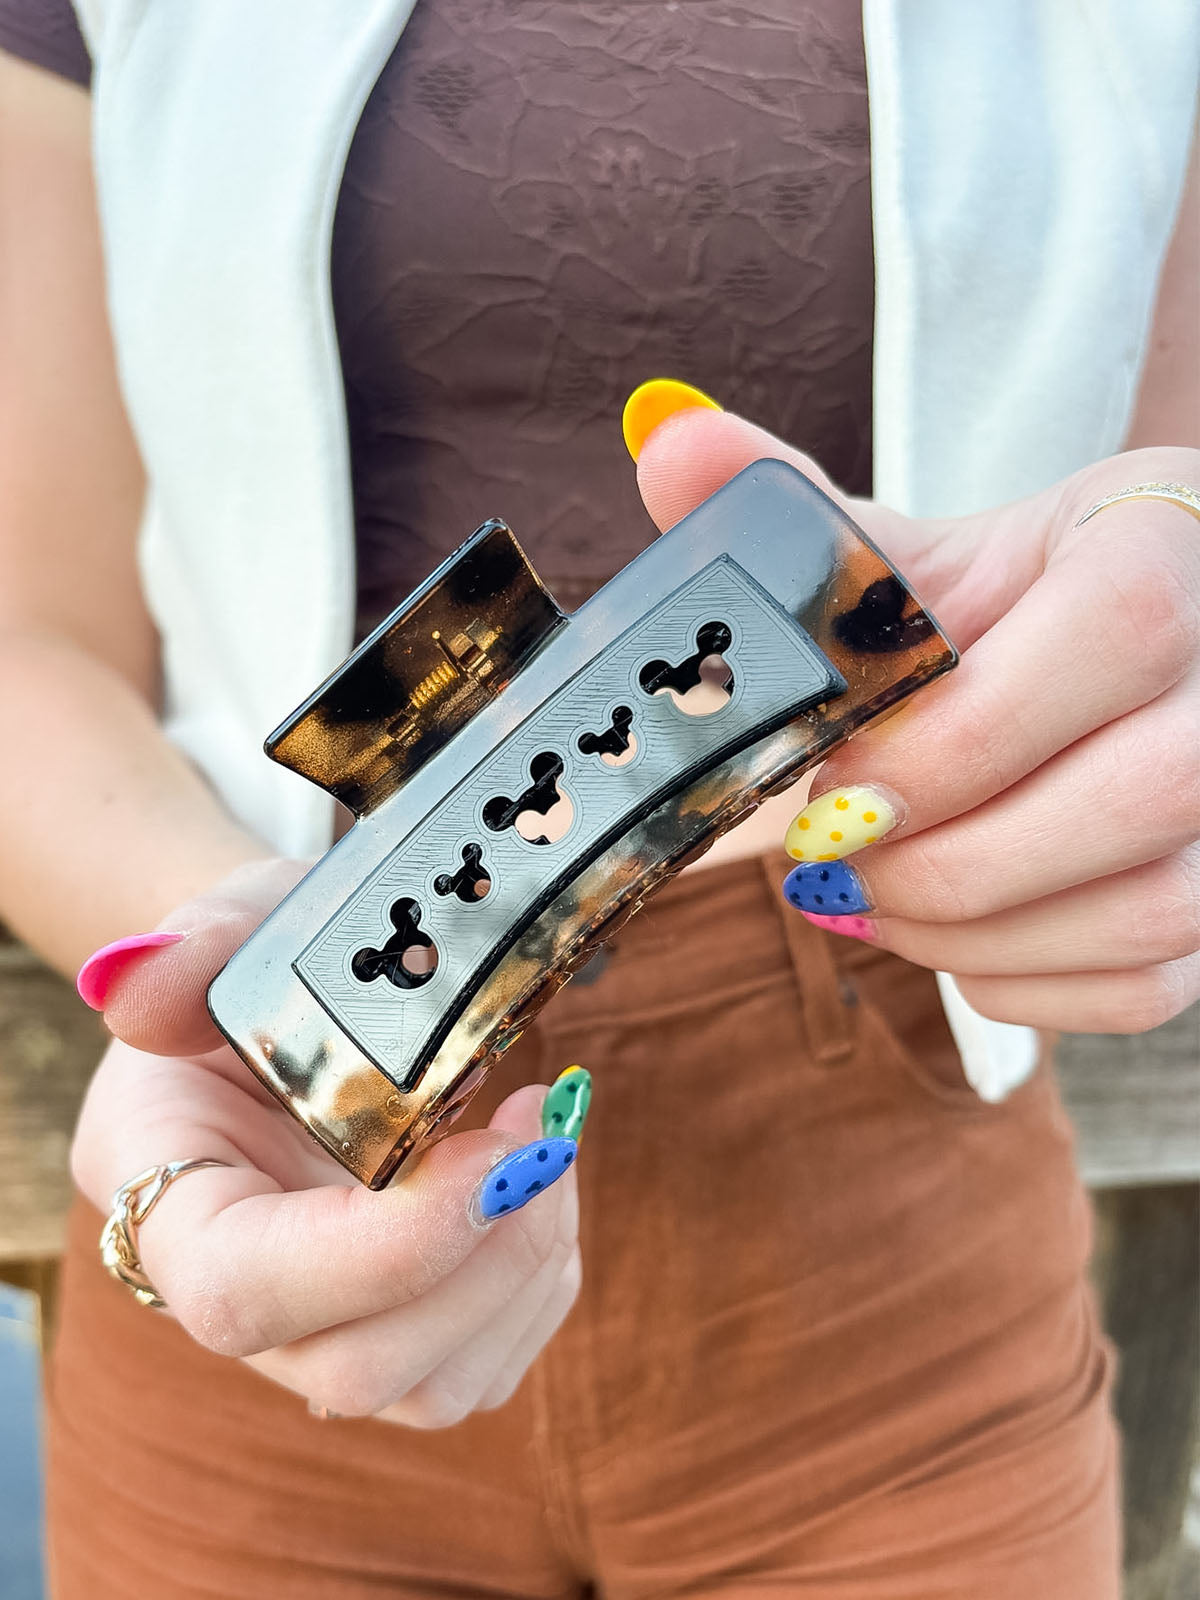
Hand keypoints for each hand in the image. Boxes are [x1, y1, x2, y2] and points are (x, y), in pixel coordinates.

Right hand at [73, 860, 583, 1425]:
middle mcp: (232, 1299)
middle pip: (354, 1366)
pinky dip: (540, 1280)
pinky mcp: (396, 1337)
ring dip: (526, 1269)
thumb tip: (140, 981)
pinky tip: (538, 1182)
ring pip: (433, 1388)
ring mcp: (316, 1332)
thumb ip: (190, 951)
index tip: (491, 1145)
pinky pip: (484, 1365)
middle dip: (485, 1258)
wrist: (288, 1005)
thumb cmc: (258, 966)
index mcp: (164, 1198)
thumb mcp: (229, 928)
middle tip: (541, 1134)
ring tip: (547, 1146)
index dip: (383, 1247)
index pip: (244, 1291)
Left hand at [629, 393, 1199, 1033]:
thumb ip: (804, 519)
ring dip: (968, 933)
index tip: (836, 786)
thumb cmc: (1003, 604)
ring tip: (866, 895)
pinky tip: (944, 933)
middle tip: (829, 857)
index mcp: (1161, 544)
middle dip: (947, 860)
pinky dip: (1017, 979)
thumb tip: (664, 439)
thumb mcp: (915, 551)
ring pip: (1147, 912)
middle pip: (1142, 793)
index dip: (960, 739)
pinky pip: (1144, 986)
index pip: (1114, 634)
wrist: (1100, 658)